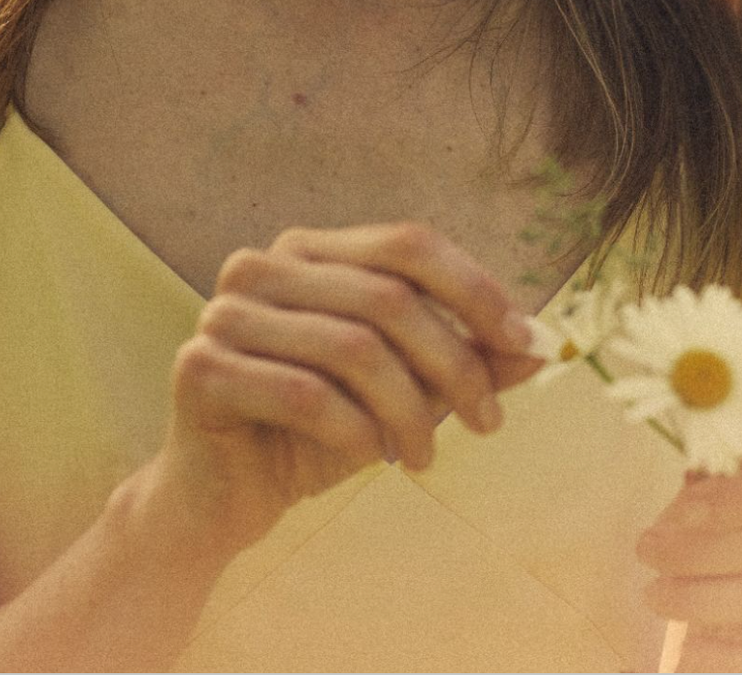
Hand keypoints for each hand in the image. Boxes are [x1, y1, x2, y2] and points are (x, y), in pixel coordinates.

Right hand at [144, 222, 547, 554]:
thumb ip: (468, 361)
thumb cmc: (321, 433)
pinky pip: (304, 394)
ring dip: (409, 409)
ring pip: (353, 348)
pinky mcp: (199, 368)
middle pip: (389, 298)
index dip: (475, 289)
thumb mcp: (407, 393)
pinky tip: (374, 458)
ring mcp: (223, 313)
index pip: (409, 244)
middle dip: (455, 363)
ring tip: (428, 456)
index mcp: (312, 250)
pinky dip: (355, 431)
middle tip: (489, 422)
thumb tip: (542, 348)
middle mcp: (261, 266)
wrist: (228, 498)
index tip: (524, 343)